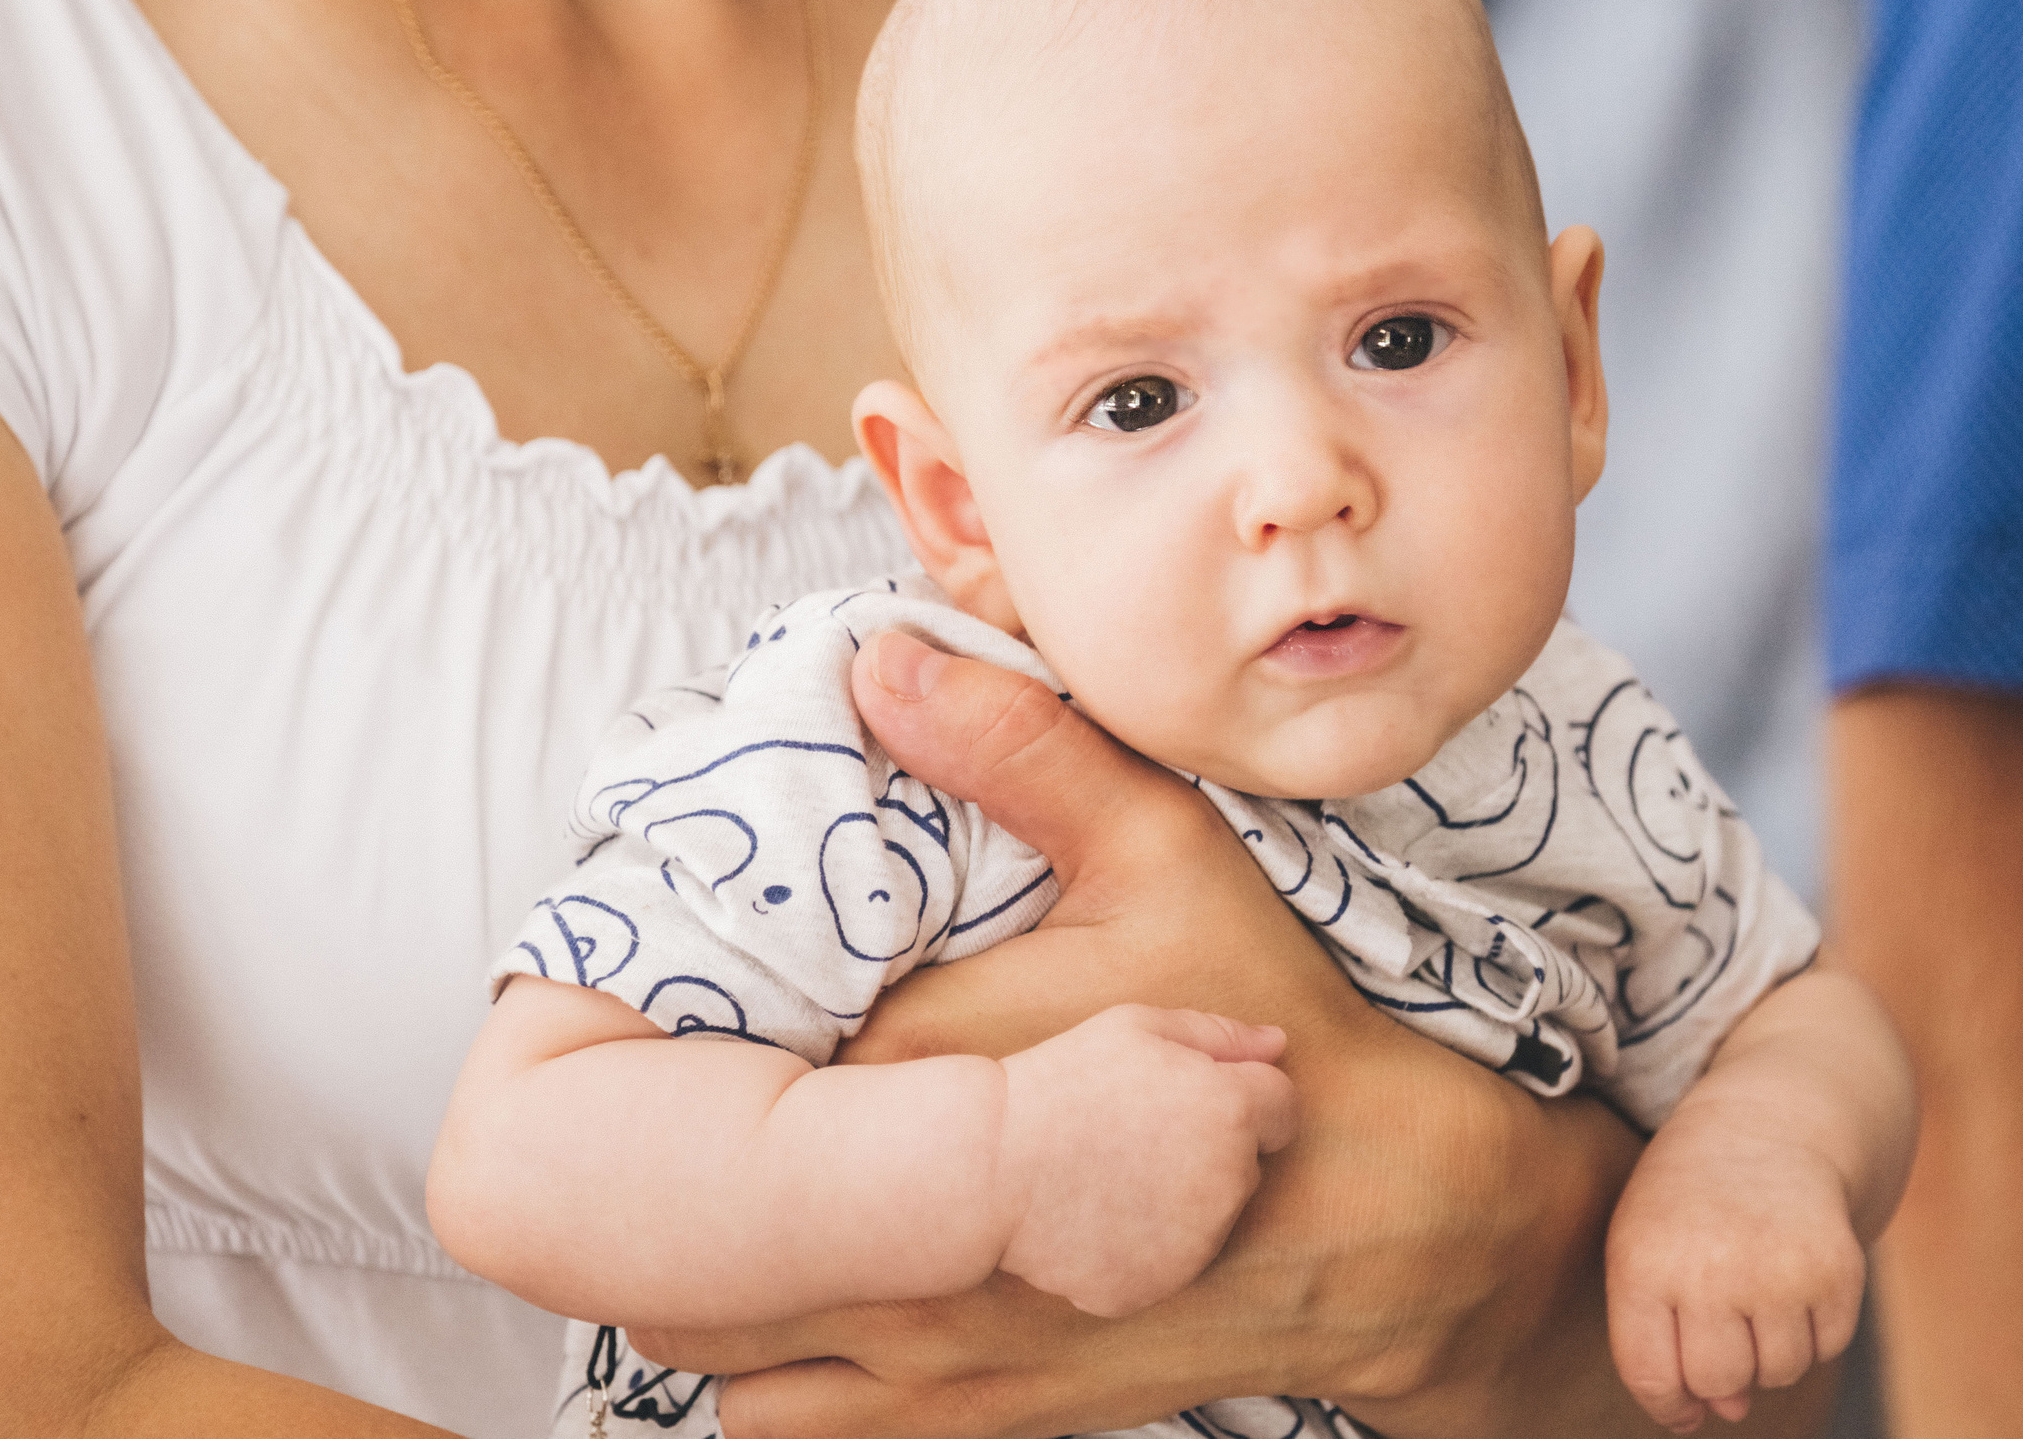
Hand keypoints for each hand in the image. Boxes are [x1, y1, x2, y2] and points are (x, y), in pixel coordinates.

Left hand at [633, 634, 1832, 1438]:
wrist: (1399, 1233)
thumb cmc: (1280, 1035)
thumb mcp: (1166, 855)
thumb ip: (1021, 750)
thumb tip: (879, 659)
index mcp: (922, 1099)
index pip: (699, 1089)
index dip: (641, 1038)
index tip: (622, 993)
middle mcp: (896, 1251)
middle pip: (666, 1236)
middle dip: (648, 1163)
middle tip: (665, 1082)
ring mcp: (923, 1361)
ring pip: (707, 1344)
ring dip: (696, 1268)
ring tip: (730, 1175)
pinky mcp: (968, 1418)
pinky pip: (784, 1419)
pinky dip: (764, 1359)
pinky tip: (809, 1273)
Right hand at [996, 1005, 1295, 1317]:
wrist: (989, 1165)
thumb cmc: (1062, 1082)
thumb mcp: (1137, 1027)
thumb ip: (1219, 1035)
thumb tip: (1278, 1044)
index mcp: (1232, 1110)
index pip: (1283, 1108)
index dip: (1244, 1097)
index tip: (1192, 1098)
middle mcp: (1228, 1182)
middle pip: (1248, 1166)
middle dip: (1213, 1149)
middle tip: (1138, 1134)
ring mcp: (1195, 1244)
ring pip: (1212, 1218)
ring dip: (1182, 1199)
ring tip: (1112, 1173)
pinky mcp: (1159, 1286)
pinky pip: (1169, 1262)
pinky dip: (1144, 1244)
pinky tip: (1096, 1215)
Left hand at [1605, 1114, 1865, 1432]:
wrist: (1761, 1131)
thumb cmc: (1685, 1209)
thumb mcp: (1647, 1257)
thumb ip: (1666, 1344)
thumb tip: (1731, 1412)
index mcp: (1643, 1263)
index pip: (1651, 1376)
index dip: (1668, 1403)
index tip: (1681, 1404)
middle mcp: (1709, 1268)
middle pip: (1719, 1381)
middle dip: (1722, 1369)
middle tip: (1721, 1317)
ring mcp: (1777, 1270)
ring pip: (1777, 1372)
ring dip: (1768, 1350)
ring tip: (1753, 1288)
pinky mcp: (1836, 1271)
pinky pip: (1826, 1348)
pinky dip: (1811, 1331)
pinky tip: (1791, 1279)